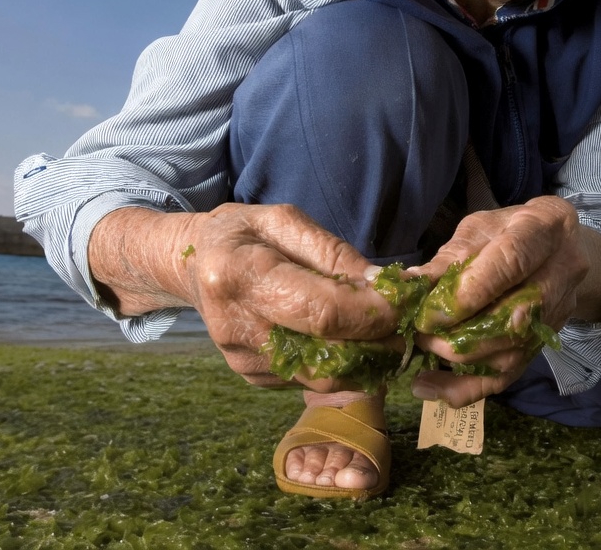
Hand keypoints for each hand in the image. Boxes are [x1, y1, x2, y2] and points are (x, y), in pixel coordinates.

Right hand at [88, 204, 400, 391]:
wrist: (194, 265)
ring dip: (365, 362)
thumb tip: (381, 287)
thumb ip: (333, 253)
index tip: (405, 303)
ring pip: (323, 378)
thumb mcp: (285, 221)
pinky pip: (309, 379)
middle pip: (326, 357)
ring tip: (384, 333)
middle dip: (377, 346)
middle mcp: (236, 327)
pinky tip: (344, 339)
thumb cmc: (245, 235)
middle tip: (406, 326)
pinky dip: (337, 364)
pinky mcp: (251, 376)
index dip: (371, 314)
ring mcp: (242, 359)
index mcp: (240, 276)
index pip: (320, 312)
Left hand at [406, 196, 600, 406]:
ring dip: (461, 359)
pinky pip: (510, 374)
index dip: (470, 293)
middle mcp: (562, 272)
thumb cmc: (511, 230)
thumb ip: (451, 257)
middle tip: (420, 334)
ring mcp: (559, 311)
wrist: (561, 247)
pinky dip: (469, 387)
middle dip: (461, 333)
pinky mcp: (546, 341)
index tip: (430, 313)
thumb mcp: (481, 228)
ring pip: (511, 352)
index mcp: (545, 227)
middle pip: (515, 316)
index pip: (511, 262)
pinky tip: (433, 387)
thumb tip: (410, 286)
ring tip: (424, 351)